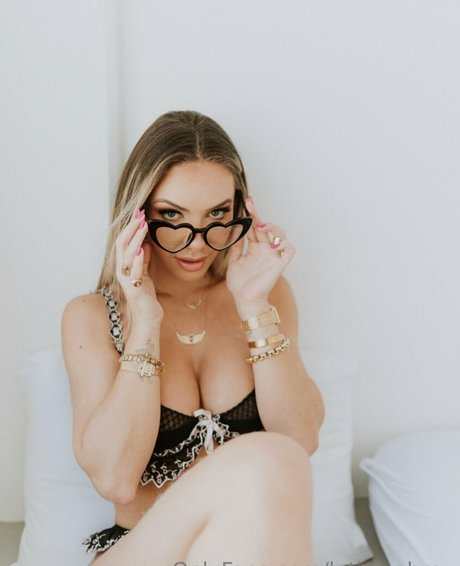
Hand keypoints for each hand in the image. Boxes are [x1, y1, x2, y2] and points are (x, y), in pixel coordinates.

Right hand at [115, 208, 163, 324]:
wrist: (148, 319)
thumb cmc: (146, 296)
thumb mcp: (144, 274)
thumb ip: (143, 259)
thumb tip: (144, 243)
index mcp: (124, 266)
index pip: (124, 242)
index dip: (130, 227)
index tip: (138, 213)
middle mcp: (122, 271)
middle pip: (122, 244)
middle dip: (131, 228)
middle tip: (140, 214)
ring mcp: (127, 280)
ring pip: (127, 255)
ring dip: (136, 238)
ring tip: (143, 226)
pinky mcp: (135, 289)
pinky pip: (135, 272)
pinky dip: (138, 259)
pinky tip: (143, 249)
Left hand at [225, 197, 294, 304]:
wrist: (244, 299)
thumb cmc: (239, 283)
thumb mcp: (233, 260)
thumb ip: (236, 245)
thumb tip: (236, 228)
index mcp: (254, 248)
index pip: (254, 228)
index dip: (251, 215)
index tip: (246, 202)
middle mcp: (265, 249)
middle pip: (266, 227)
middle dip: (258, 215)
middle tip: (251, 205)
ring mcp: (273, 256)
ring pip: (280, 235)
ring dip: (273, 228)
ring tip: (261, 226)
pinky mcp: (280, 264)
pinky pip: (289, 250)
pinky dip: (285, 244)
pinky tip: (274, 244)